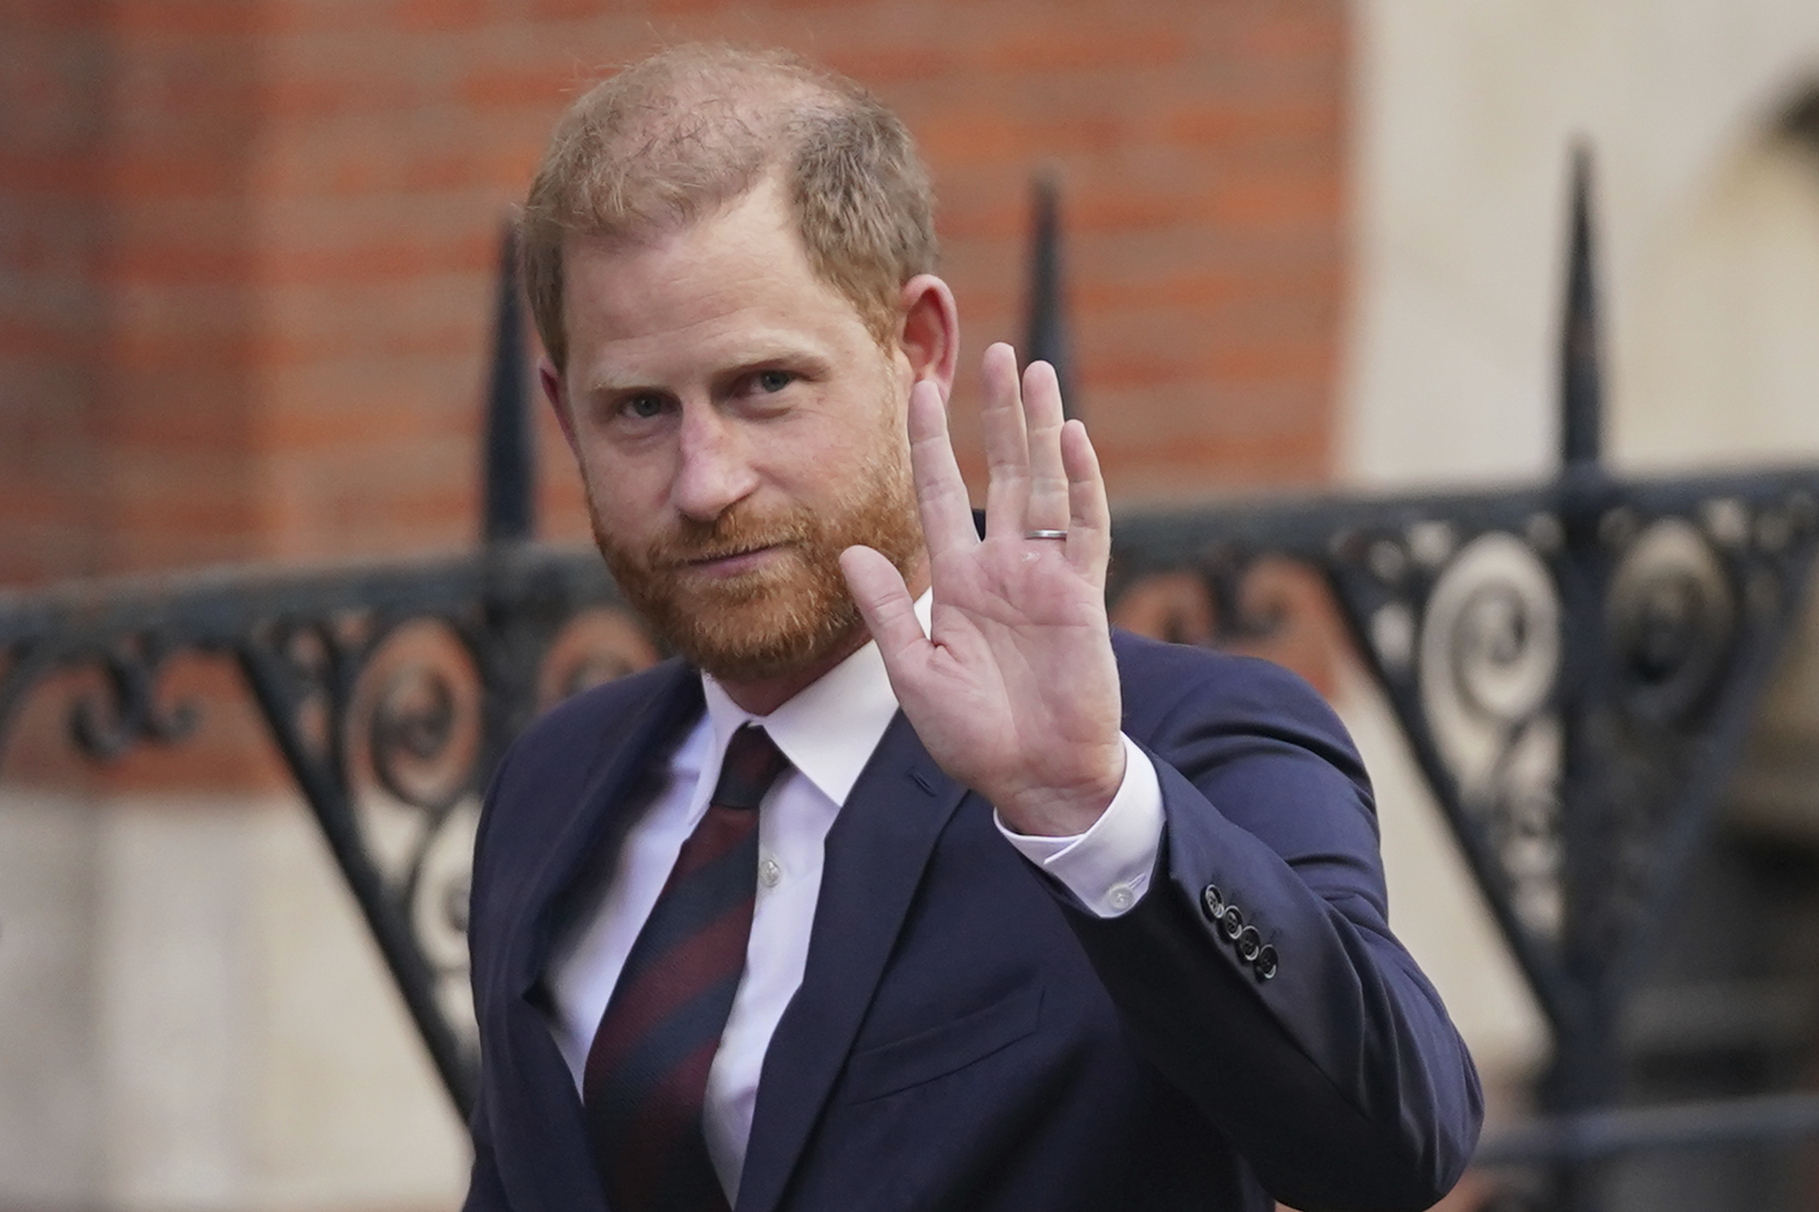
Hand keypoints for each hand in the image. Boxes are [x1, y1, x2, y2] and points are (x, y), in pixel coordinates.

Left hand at [840, 343, 1124, 836]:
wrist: (1035, 780)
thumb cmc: (972, 737)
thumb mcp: (915, 674)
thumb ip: (885, 613)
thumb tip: (850, 550)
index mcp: (956, 582)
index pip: (940, 494)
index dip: (930, 442)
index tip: (918, 387)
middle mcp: (1001, 568)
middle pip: (1000, 471)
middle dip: (996, 412)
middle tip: (995, 352)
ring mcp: (1044, 578)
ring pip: (1045, 484)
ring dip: (1042, 428)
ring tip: (1038, 371)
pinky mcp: (1081, 598)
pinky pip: (1084, 529)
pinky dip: (1082, 485)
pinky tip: (1075, 439)